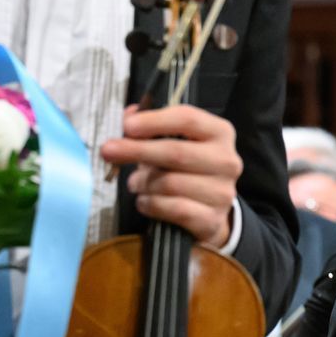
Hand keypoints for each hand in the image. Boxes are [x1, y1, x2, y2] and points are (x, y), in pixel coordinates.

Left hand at [101, 103, 240, 248]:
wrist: (211, 210)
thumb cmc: (188, 169)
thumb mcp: (177, 142)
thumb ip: (152, 127)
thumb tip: (128, 117)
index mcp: (220, 133)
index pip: (188, 119)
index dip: (154, 121)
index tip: (127, 126)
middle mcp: (227, 160)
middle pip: (176, 152)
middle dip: (137, 150)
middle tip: (108, 151)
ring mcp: (222, 192)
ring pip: (170, 184)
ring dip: (143, 183)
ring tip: (135, 183)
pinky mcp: (212, 219)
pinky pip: (173, 209)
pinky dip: (151, 204)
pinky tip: (144, 201)